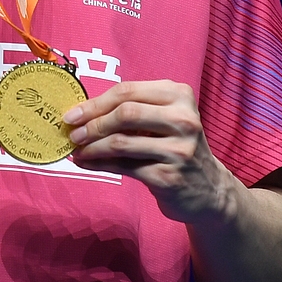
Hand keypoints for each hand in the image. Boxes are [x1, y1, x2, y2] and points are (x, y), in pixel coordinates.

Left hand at [63, 80, 240, 224]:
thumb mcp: (164, 120)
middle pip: (125, 113)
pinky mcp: (169, 176)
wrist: (209, 190)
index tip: (72, 114)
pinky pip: (123, 167)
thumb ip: (132, 111)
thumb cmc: (176, 148)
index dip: (95, 102)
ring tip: (76, 151)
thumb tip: (82, 113)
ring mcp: (178, 149)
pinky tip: (86, 163)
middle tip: (72, 133)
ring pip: (121, 142)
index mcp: (179, 96)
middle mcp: (183, 119)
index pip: (128, 91)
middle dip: (92, 123)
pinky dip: (99, 164)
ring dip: (91, 147)